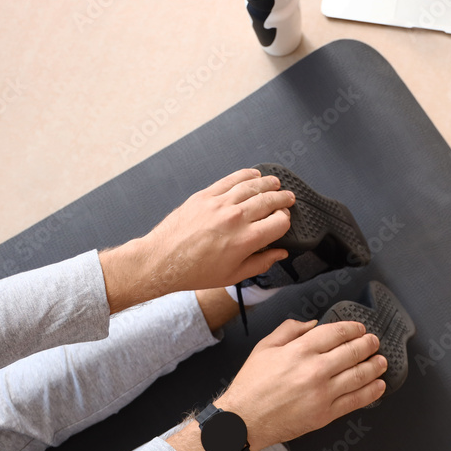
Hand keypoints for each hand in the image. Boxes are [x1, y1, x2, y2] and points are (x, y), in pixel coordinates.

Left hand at [100, 168, 294, 311]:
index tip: (284, 221)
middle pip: (270, 200)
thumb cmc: (194, 271)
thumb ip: (261, 263)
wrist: (163, 260)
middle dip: (283, 199)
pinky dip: (246, 175)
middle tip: (288, 198)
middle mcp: (235, 219)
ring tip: (276, 184)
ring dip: (268, 183)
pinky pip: (231, 179)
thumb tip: (280, 253)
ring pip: (253, 186)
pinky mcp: (206, 195)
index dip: (286, 220)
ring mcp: (220, 204)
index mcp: (245, 240)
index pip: (279, 222)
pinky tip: (254, 175)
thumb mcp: (233, 275)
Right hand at [218, 320, 385, 450]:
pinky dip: (371, 392)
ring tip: (381, 361)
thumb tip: (312, 324)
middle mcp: (314, 370)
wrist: (243, 421)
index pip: (336, 332)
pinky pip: (355, 401)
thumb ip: (289, 330)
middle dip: (368, 344)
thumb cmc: (251, 386)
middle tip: (374, 341)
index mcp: (300, 350)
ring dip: (375, 366)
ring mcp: (322, 393)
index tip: (359, 328)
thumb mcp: (265, 347)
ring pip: (358, 375)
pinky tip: (378, 385)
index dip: (353, 328)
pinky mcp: (324, 414)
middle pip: (352, 352)